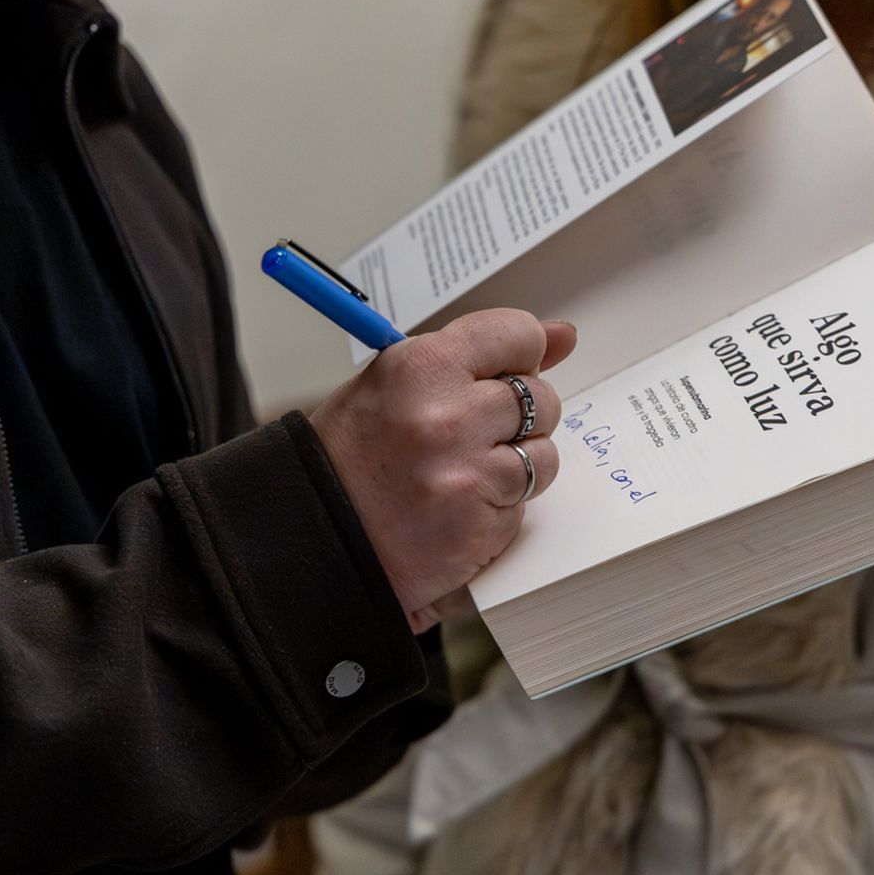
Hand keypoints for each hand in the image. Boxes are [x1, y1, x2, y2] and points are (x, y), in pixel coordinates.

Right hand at [310, 310, 576, 631]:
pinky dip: (499, 509)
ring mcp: (466, 475)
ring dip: (515, 466)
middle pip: (539, 399)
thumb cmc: (348, 458)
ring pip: (543, 456)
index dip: (521, 353)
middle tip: (470, 434)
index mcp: (419, 367)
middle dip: (517, 417)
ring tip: (461, 474)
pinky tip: (456, 509)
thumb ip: (477, 356)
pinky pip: (523, 506)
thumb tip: (561, 336)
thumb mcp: (395, 384)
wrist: (312, 538)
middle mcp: (446, 416)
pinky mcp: (480, 526)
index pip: (514, 336)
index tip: (514, 366)